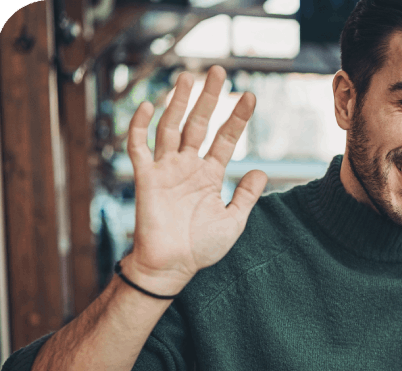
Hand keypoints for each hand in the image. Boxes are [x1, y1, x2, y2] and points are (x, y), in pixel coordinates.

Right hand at [125, 66, 266, 293]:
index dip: (237, 118)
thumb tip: (261, 171)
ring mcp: (166, 170)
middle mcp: (187, 167)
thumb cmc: (201, 248)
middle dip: (208, 98)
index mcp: (209, 175)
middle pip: (198, 124)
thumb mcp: (233, 220)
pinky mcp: (145, 179)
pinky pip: (139, 147)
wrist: (172, 267)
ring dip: (178, 102)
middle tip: (219, 71)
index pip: (226, 139)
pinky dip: (141, 126)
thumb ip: (245, 195)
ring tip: (188, 77)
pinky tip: (150, 106)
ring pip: (171, 128)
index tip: (250, 96)